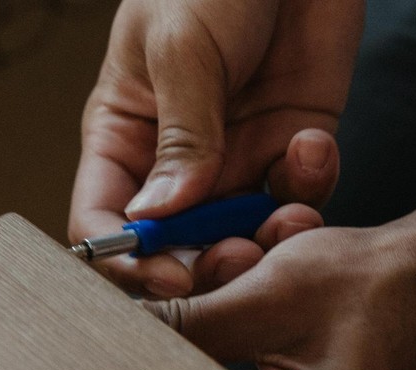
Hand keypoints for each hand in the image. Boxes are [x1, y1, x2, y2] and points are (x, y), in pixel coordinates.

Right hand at [70, 0, 363, 297]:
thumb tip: (159, 217)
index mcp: (123, 135)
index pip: (104, 218)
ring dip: (267, 239)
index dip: (127, 259)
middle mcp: (175, 161)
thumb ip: (179, 136)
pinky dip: (311, 187)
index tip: (167, 276)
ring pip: (243, 235)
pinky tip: (312, 143)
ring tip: (289, 215)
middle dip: (206, 264)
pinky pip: (299, 196)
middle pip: (175, 246)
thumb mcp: (181, 46)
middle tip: (238, 259)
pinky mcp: (291, 148)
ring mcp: (235, 158)